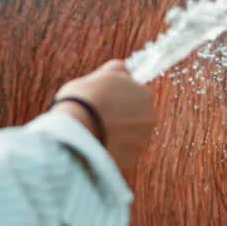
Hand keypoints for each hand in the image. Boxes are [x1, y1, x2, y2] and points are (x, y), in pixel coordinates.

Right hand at [52, 60, 156, 182]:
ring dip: (119, 135)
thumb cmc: (83, 100)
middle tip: (98, 119)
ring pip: (132, 136)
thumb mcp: (97, 76)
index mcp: (144, 93)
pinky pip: (124, 153)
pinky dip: (114, 151)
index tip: (103, 104)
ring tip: (96, 133)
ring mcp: (143, 138)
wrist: (76, 130)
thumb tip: (124, 68)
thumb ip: (115, 72)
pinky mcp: (134, 157)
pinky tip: (98, 146)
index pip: (136, 95)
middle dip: (121, 118)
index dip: (118, 99)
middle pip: (136, 116)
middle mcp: (150, 116)